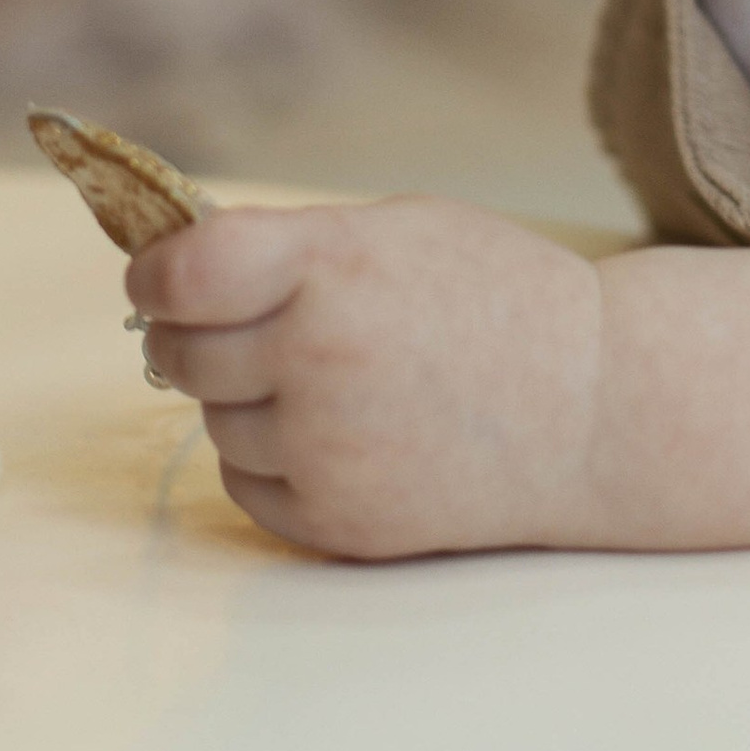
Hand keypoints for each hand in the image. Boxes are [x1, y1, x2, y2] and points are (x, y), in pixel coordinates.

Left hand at [125, 197, 609, 558]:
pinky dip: (275, 459)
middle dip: (196, 334)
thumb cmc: (499, 298)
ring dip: (246, 398)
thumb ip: (292, 246)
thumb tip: (173, 267)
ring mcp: (326, 448)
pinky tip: (343, 430)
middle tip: (246, 325)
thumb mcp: (399, 230)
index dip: (154, 273)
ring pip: (215, 421)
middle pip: (180, 352)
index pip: (180, 274)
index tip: (159, 277)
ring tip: (332, 379)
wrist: (596, 408)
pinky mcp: (337, 520)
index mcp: (332, 267)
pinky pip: (247, 485)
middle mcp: (318, 359)